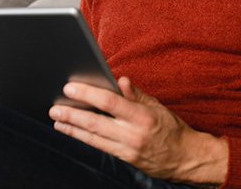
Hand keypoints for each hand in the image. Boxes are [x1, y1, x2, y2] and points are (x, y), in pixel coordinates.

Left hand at [49, 77, 227, 185]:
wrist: (186, 157)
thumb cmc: (172, 128)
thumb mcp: (158, 106)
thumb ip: (136, 95)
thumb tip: (119, 81)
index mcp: (143, 115)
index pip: (110, 102)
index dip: (88, 94)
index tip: (71, 87)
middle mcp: (133, 133)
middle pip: (95, 122)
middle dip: (72, 113)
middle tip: (55, 107)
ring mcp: (128, 148)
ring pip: (93, 137)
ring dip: (72, 127)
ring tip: (57, 119)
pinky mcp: (125, 159)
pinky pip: (99, 147)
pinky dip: (83, 138)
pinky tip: (72, 132)